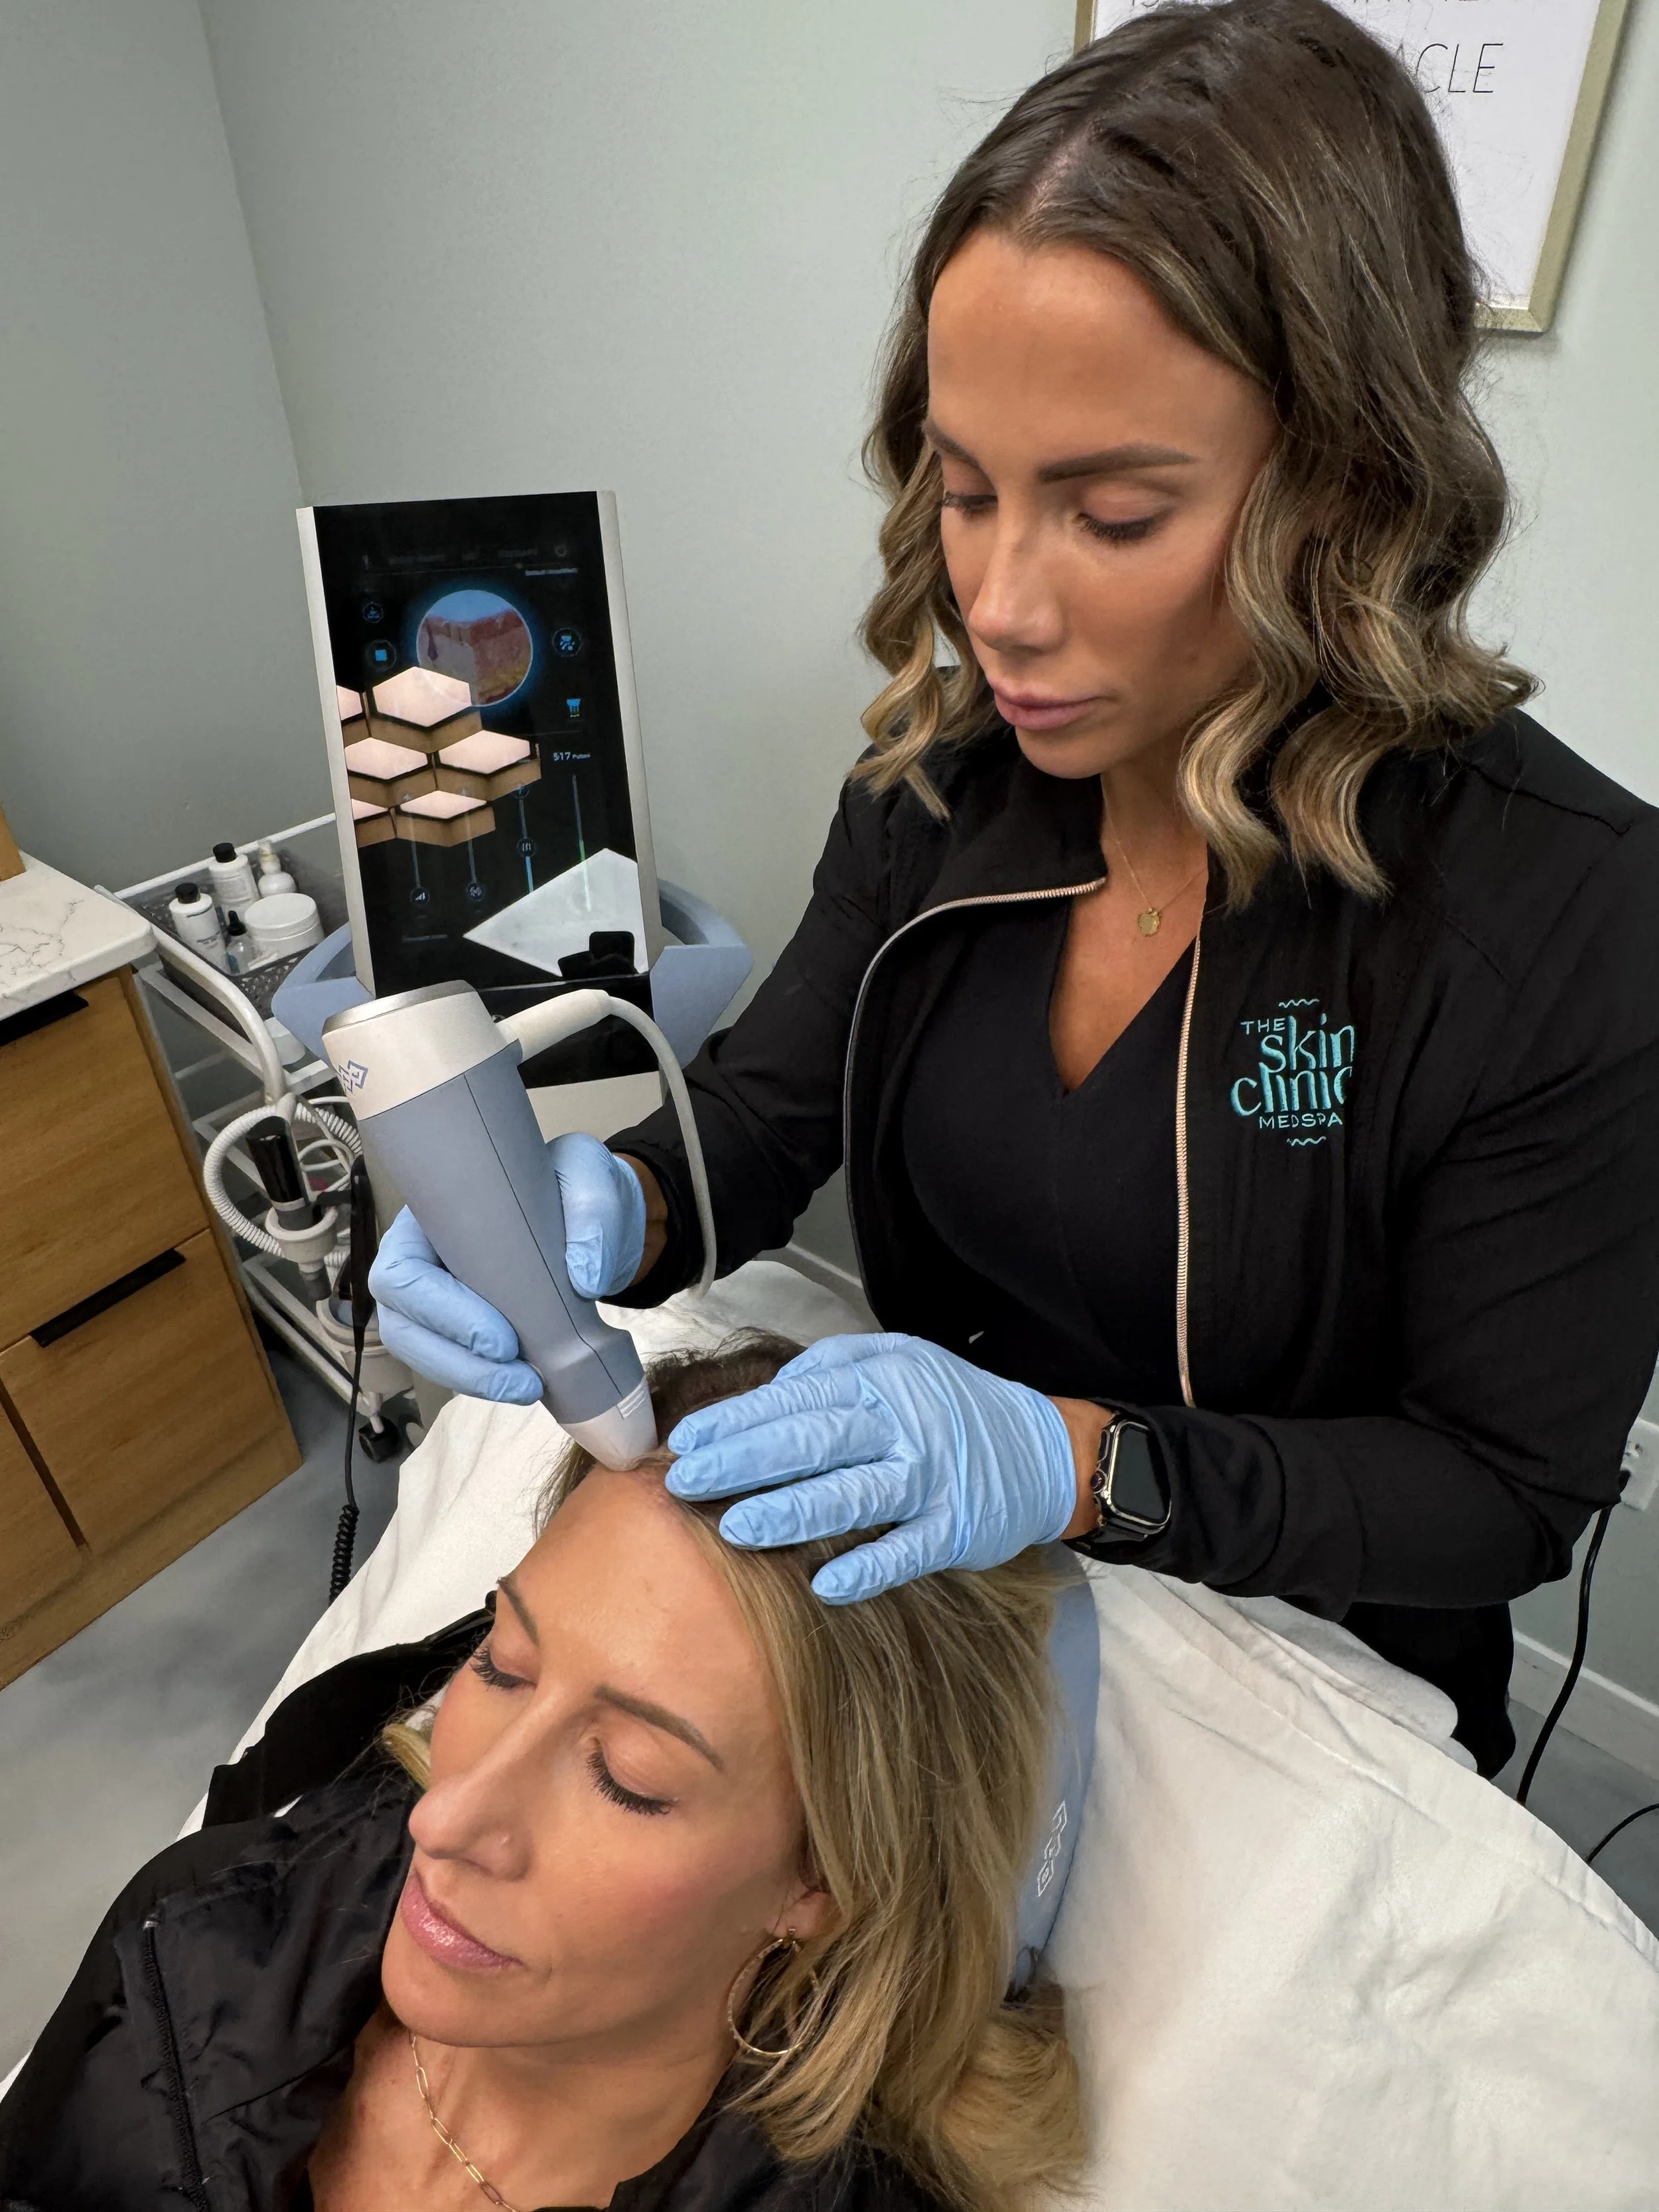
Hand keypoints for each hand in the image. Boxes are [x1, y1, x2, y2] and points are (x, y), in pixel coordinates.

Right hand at [367, 1136, 645, 1401]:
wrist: (594, 1223)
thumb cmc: (574, 1188)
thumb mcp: (590, 1180)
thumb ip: (592, 1213)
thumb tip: (585, 1277)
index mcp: (431, 1216)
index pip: (402, 1270)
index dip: (439, 1311)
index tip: (502, 1339)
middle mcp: (421, 1257)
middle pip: (402, 1322)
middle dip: (456, 1359)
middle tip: (522, 1377)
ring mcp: (435, 1297)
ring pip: (421, 1351)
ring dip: (470, 1379)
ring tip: (529, 1387)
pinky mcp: (461, 1329)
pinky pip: (453, 1363)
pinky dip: (485, 1380)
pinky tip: (528, 1382)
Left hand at [664, 1333, 1078, 1601]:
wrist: (1041, 1449)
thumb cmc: (952, 1406)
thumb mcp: (898, 1362)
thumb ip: (833, 1371)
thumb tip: (765, 1392)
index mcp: (881, 1380)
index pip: (796, 1399)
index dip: (737, 1420)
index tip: (685, 1441)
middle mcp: (904, 1425)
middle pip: (815, 1440)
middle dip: (745, 1462)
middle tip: (688, 1483)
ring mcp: (931, 1479)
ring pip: (854, 1494)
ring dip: (793, 1512)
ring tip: (736, 1529)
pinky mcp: (955, 1530)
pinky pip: (907, 1551)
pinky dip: (868, 1568)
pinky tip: (826, 1586)